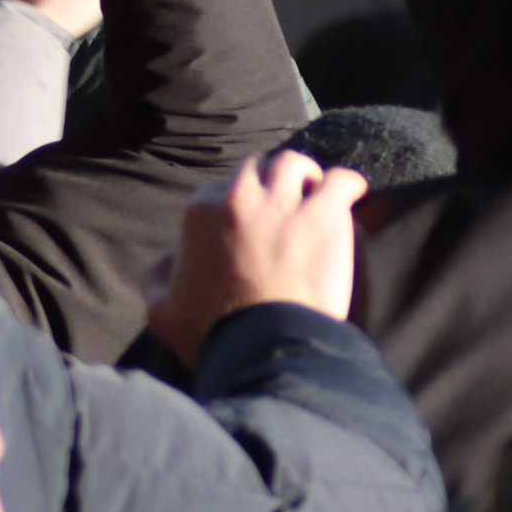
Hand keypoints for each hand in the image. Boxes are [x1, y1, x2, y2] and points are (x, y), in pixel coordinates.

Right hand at [147, 151, 363, 365]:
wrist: (267, 347)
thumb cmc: (215, 334)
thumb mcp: (162, 310)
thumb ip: (159, 277)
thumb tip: (172, 259)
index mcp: (200, 214)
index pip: (216, 191)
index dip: (233, 208)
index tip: (248, 227)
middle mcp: (238, 198)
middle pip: (255, 169)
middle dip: (267, 184)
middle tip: (282, 206)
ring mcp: (284, 204)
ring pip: (293, 164)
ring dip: (303, 176)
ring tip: (314, 195)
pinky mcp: (324, 216)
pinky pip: (342, 180)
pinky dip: (348, 184)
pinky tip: (352, 194)